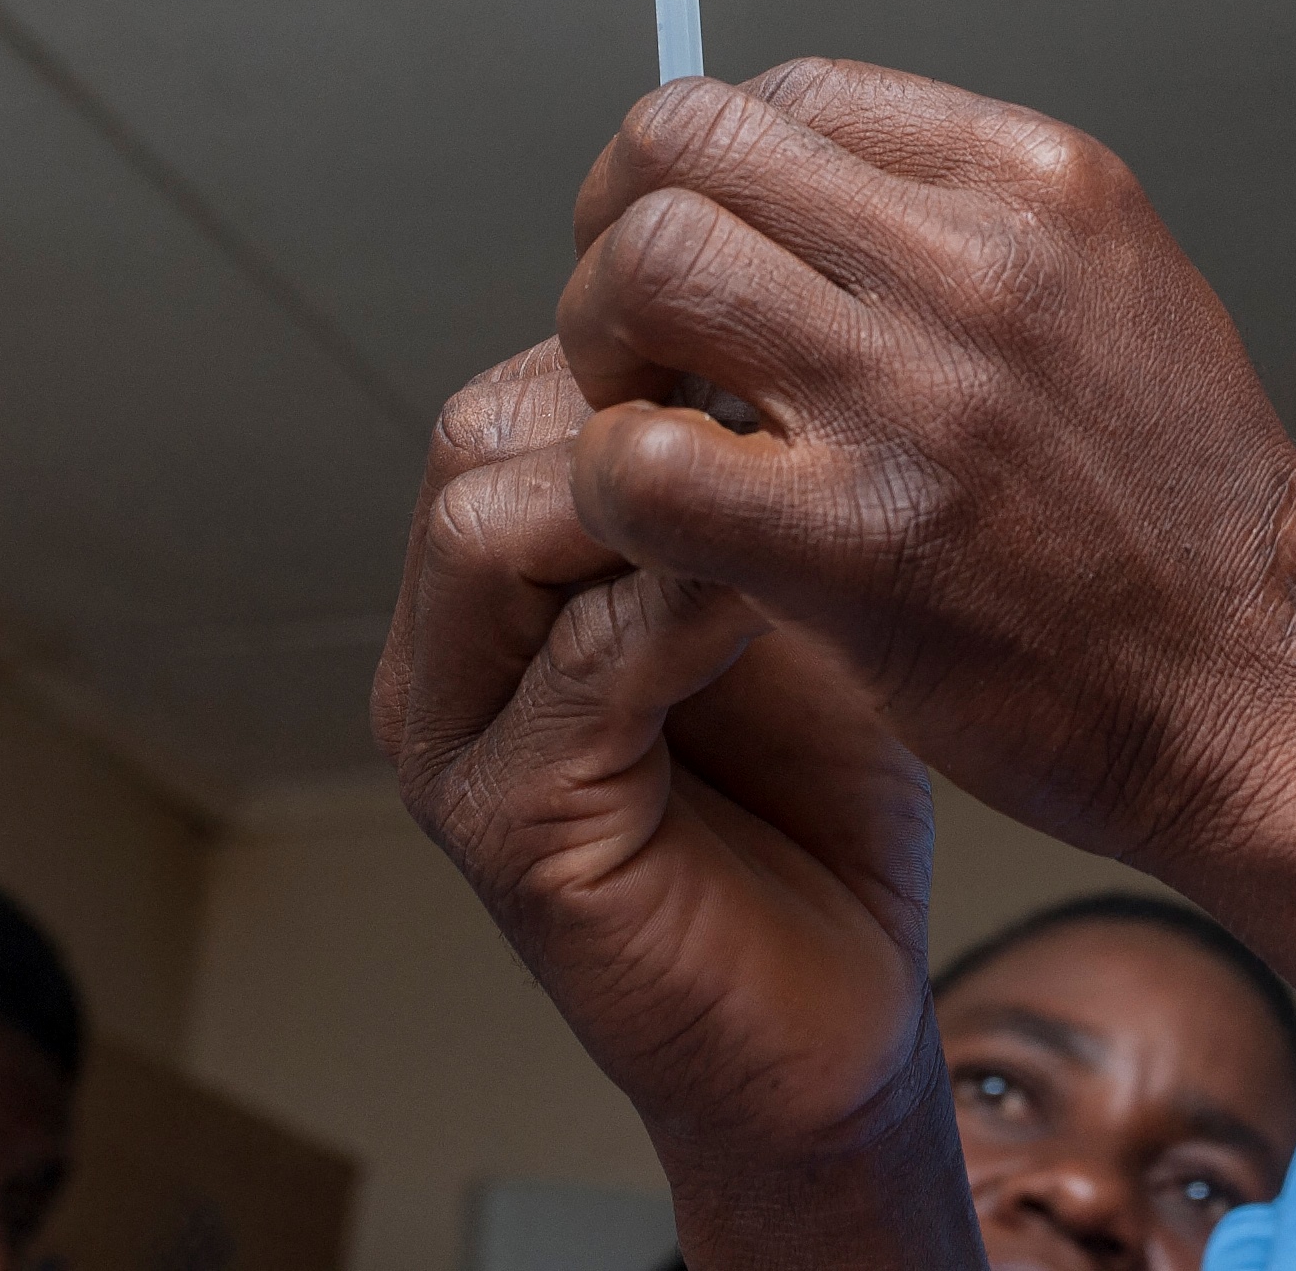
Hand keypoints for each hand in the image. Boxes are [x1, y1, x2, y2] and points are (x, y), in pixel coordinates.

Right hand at [373, 340, 980, 1268]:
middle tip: (795, 408)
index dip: (664, 341)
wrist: (842, 1005)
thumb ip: (760, 457)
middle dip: (646, 399)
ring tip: (788, 492)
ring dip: (654, 488)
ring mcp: (460, 738)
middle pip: (487, 427)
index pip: (537, 374)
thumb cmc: (830, 787)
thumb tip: (801, 290)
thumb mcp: (798, 577)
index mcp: (509, 565)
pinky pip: (568, 671)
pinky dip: (679, 611)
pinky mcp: (510, 833)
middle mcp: (453, 639)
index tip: (806, 341)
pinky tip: (780, 597)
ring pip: (486, 523)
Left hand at [552, 62, 1295, 870]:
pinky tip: (664, 522)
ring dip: (599, 340)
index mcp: (1044, 184)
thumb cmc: (1182, 514)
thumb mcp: (1123, 291)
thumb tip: (802, 183)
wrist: (1262, 688)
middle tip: (635, 326)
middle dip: (619, 225)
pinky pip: (638, 457)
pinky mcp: (860, 544)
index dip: (709, 165)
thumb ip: (971, 224)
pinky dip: (609, 482)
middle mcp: (981, 266)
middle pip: (690, 144)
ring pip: (649, 265)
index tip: (706, 243)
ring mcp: (917, 399)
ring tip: (643, 412)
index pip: (794, 89)